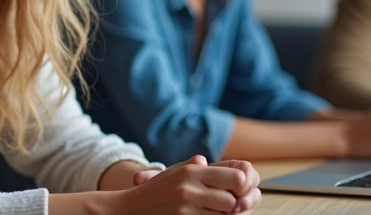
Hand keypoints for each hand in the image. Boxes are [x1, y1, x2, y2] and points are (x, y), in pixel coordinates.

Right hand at [114, 155, 260, 213]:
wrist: (130, 209)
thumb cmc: (156, 190)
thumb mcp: (175, 172)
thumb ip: (196, 167)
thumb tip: (206, 161)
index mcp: (191, 171)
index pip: (235, 178)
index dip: (240, 185)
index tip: (235, 189)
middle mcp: (190, 189)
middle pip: (231, 201)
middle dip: (231, 204)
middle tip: (224, 203)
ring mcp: (186, 209)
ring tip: (211, 209)